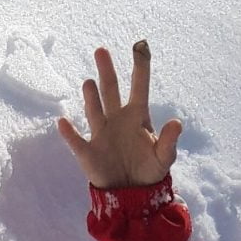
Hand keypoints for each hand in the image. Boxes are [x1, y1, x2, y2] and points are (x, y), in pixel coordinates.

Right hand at [56, 41, 182, 188]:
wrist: (132, 195)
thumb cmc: (149, 171)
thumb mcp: (164, 158)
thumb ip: (169, 141)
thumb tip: (177, 123)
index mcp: (137, 117)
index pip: (139, 86)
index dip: (140, 66)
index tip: (140, 45)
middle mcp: (117, 119)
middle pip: (110, 90)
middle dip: (107, 71)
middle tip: (101, 51)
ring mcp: (101, 134)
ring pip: (94, 110)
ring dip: (91, 97)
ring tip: (89, 83)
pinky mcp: (89, 153)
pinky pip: (76, 141)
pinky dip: (69, 133)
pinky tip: (63, 122)